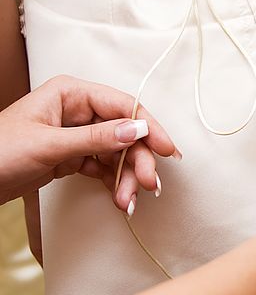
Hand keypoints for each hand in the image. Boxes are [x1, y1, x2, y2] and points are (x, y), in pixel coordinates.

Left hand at [0, 75, 179, 212]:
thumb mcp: (49, 144)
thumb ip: (96, 137)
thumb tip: (137, 130)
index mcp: (72, 93)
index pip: (123, 105)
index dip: (148, 126)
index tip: (167, 149)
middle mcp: (79, 110)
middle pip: (124, 132)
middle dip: (137, 160)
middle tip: (149, 184)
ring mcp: (77, 133)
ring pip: (117, 152)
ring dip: (126, 177)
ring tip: (129, 201)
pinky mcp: (73, 155)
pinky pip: (103, 166)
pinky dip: (113, 182)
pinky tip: (120, 197)